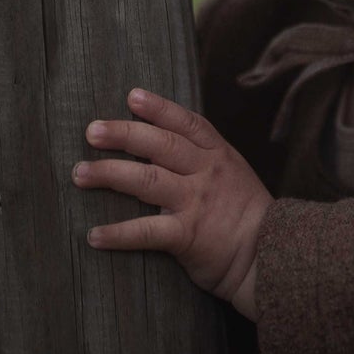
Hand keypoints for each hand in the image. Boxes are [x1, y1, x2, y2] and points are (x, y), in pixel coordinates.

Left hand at [73, 88, 269, 318]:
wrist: (274, 257)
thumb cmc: (249, 218)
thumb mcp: (235, 176)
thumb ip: (205, 160)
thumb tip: (164, 147)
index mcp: (218, 155)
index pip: (186, 123)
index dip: (158, 108)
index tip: (131, 97)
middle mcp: (206, 173)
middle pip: (160, 144)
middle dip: (123, 134)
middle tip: (91, 130)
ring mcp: (196, 202)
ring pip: (146, 179)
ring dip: (108, 174)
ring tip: (79, 174)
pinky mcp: (187, 235)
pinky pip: (145, 232)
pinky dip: (117, 234)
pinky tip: (93, 235)